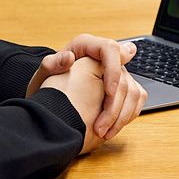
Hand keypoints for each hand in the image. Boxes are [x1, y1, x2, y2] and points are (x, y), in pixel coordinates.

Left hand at [28, 33, 147, 146]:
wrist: (49, 101)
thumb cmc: (45, 85)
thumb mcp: (43, 75)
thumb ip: (52, 64)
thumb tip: (69, 57)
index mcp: (87, 46)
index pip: (111, 49)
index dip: (114, 70)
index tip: (109, 92)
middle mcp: (104, 57)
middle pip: (125, 73)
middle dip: (116, 102)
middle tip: (101, 125)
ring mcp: (114, 72)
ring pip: (133, 89)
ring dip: (122, 114)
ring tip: (105, 132)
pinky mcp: (121, 87)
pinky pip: (135, 98)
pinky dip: (127, 115)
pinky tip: (112, 128)